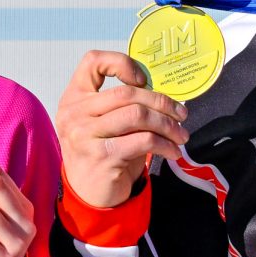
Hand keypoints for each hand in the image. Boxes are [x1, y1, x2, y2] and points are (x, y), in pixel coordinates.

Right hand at [55, 51, 188, 210]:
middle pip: (126, 93)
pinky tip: (173, 151)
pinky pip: (143, 141)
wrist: (89, 194)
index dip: (121, 63)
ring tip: (181, 134)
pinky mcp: (102, 156)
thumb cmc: (102, 153)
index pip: (92, 62)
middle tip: (181, 114)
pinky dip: (165, 144)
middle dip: (161, 102)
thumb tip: (164, 96)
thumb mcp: (103, 123)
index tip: (143, 79)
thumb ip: (122, 105)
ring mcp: (85, 135)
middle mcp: (74, 114)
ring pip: (138, 115)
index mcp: (73, 98)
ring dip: (167, 124)